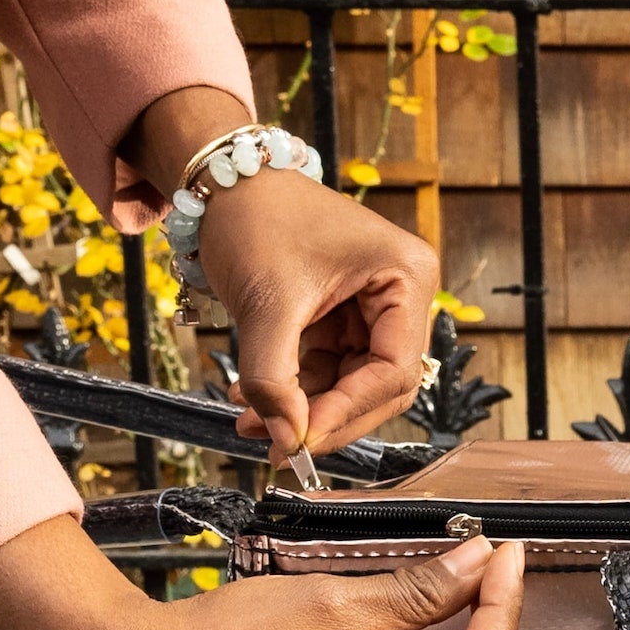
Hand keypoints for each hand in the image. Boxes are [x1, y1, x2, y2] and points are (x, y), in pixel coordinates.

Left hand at [138, 85, 440, 459]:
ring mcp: (374, 307)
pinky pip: (328, 370)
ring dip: (304, 409)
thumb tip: (286, 440)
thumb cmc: (254, 218)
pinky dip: (293, 390)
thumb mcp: (266, 303)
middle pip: (380, 385)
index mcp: (406, 276)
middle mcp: (401, 293)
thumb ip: (274, 378)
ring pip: (351, 384)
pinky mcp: (343, 317)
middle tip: (281, 447)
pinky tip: (255, 403)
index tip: (300, 438)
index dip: (348, 411)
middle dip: (327, 416)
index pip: (393, 369)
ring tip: (252, 424)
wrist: (222, 183)